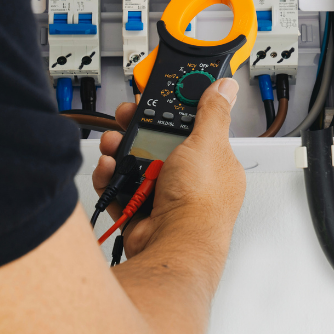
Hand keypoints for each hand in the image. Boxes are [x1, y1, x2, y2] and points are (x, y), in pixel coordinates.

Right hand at [92, 78, 246, 258]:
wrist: (174, 245)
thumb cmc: (200, 202)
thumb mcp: (207, 143)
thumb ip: (213, 113)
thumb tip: (225, 88)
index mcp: (214, 162)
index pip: (194, 128)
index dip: (174, 111)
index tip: (157, 100)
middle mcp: (191, 180)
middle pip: (160, 144)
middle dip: (139, 130)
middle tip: (126, 118)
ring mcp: (165, 197)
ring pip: (136, 165)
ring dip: (121, 151)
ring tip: (113, 143)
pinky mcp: (141, 212)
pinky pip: (120, 189)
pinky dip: (111, 178)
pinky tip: (109, 168)